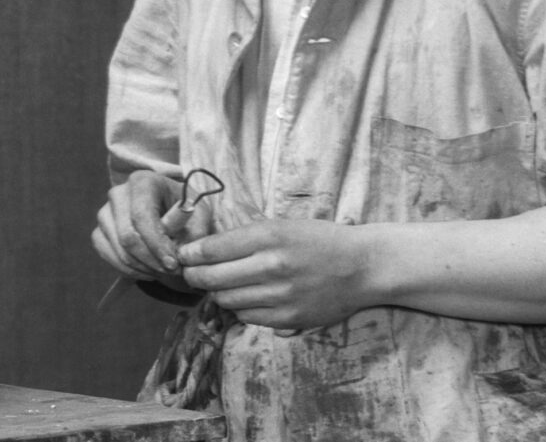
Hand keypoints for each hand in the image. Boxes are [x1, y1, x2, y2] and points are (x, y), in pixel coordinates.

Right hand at [91, 170, 184, 283]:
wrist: (170, 210)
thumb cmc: (185, 211)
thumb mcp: (200, 217)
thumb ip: (194, 234)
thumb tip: (179, 254)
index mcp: (143, 181)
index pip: (142, 216)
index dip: (156, 244)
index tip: (173, 264)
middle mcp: (118, 194)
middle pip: (127, 236)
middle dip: (150, 260)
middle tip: (171, 272)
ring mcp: (104, 213)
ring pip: (118, 250)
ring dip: (142, 267)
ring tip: (162, 271)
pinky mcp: (99, 231)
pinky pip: (108, 255)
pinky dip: (128, 269)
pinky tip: (147, 269)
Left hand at [177, 219, 380, 329]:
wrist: (362, 266)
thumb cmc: (318, 240)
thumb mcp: (281, 226)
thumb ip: (243, 237)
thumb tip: (200, 250)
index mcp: (269, 236)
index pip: (211, 250)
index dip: (189, 254)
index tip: (182, 255)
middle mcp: (273, 266)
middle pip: (212, 278)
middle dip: (193, 276)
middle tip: (190, 273)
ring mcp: (281, 296)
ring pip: (226, 300)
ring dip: (216, 294)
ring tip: (220, 285)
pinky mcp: (289, 319)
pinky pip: (247, 317)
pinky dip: (239, 308)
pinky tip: (245, 298)